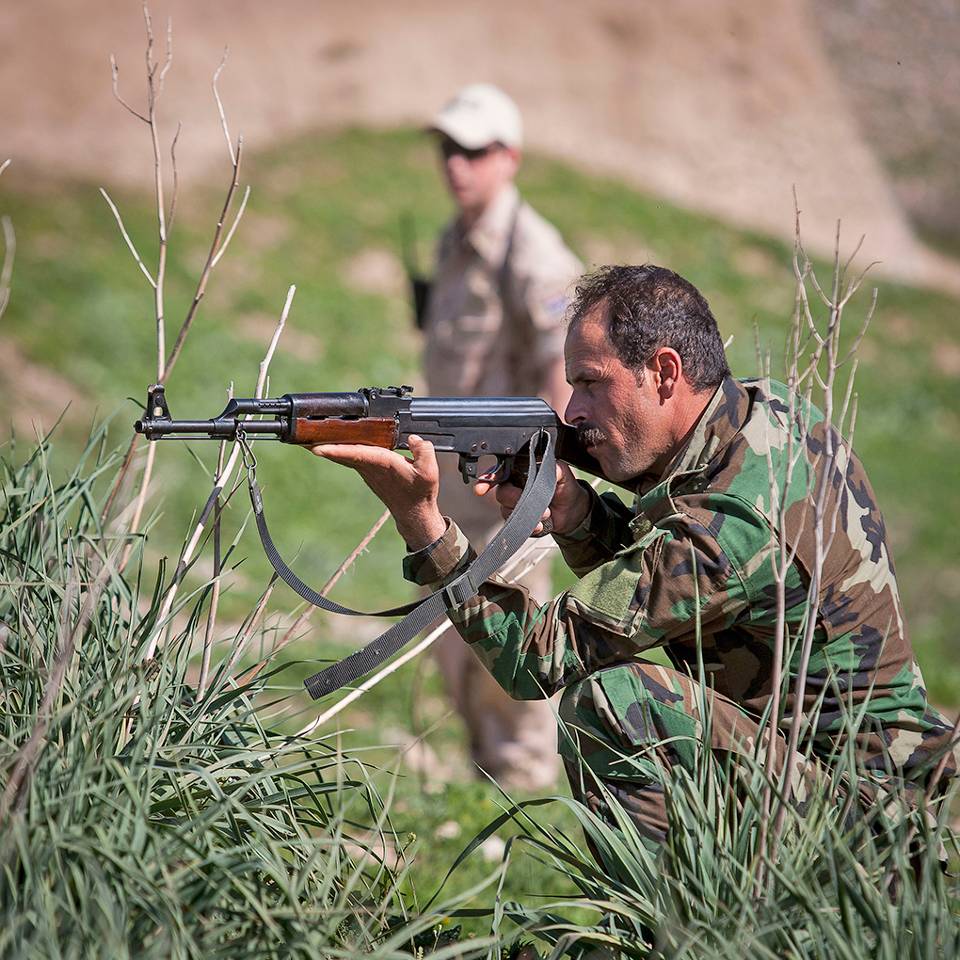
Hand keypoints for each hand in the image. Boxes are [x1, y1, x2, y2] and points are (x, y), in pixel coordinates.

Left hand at [309, 435, 446, 549]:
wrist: (413, 513)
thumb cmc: (420, 493)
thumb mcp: (430, 472)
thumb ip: (423, 451)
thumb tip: (414, 438)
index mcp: (384, 464)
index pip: (356, 454)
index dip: (336, 451)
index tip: (316, 448)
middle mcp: (370, 467)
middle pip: (341, 453)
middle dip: (321, 444)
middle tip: (299, 435)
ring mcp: (365, 470)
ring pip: (342, 454)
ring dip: (325, 445)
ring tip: (305, 436)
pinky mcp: (366, 470)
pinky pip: (347, 457)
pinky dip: (335, 449)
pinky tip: (326, 442)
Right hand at [474, 460, 590, 536]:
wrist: (572, 511)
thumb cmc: (565, 488)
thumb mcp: (564, 475)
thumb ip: (555, 468)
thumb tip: (550, 467)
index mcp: (521, 471)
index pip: (499, 472)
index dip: (488, 480)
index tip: (481, 489)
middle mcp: (514, 487)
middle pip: (501, 493)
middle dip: (515, 499)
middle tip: (533, 502)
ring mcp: (514, 505)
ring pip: (507, 511)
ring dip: (525, 515)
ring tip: (546, 514)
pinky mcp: (519, 521)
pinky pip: (516, 526)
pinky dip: (529, 527)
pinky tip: (540, 525)